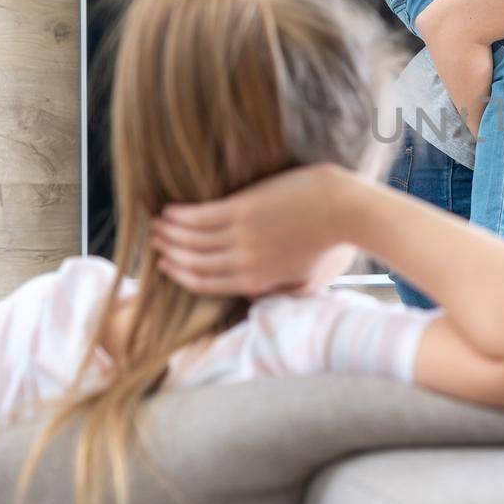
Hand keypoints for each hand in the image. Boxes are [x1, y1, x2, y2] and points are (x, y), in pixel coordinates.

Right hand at [150, 163, 352, 297]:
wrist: (347, 212)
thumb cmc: (335, 242)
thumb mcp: (310, 279)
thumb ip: (284, 290)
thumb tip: (260, 294)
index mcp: (257, 282)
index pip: (207, 284)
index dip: (183, 275)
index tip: (169, 265)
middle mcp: (243, 264)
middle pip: (194, 263)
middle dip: (171, 254)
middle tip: (156, 243)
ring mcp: (241, 237)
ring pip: (191, 239)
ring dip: (169, 233)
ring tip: (157, 225)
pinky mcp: (243, 209)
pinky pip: (200, 216)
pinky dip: (180, 215)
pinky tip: (169, 210)